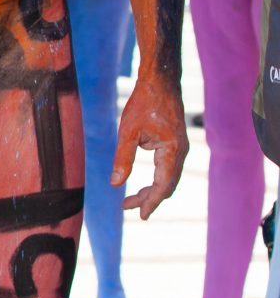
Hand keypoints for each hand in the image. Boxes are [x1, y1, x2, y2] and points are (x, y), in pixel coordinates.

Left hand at [112, 77, 187, 218]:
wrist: (160, 81)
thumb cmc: (144, 103)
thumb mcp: (128, 132)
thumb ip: (123, 158)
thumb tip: (116, 184)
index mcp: (172, 150)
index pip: (163, 184)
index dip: (152, 201)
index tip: (141, 215)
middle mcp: (180, 152)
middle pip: (167, 185)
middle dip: (148, 198)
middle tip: (127, 207)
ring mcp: (180, 148)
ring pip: (167, 178)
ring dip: (151, 190)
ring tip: (130, 200)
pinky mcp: (175, 144)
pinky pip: (167, 169)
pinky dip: (156, 179)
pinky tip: (142, 184)